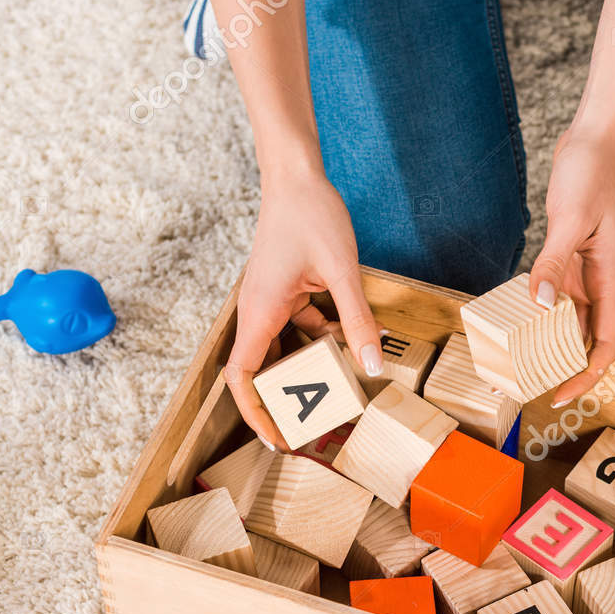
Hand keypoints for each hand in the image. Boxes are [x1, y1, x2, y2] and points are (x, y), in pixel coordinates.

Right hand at [224, 165, 382, 448]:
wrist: (297, 175)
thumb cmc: (311, 215)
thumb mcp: (342, 272)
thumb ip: (357, 320)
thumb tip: (372, 366)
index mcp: (259, 311)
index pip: (242, 377)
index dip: (255, 413)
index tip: (276, 438)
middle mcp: (258, 310)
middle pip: (262, 370)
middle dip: (286, 399)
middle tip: (316, 426)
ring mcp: (270, 301)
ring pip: (286, 348)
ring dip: (311, 367)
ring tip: (342, 389)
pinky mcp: (286, 291)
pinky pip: (300, 326)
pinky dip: (324, 335)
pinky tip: (355, 336)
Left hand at [528, 125, 614, 406]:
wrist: (595, 138)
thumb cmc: (593, 173)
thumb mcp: (571, 219)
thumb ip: (553, 262)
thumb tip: (540, 303)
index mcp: (609, 278)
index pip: (604, 343)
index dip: (586, 375)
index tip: (561, 395)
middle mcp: (598, 281)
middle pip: (583, 339)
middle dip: (559, 366)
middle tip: (523, 386)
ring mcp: (581, 269)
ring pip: (565, 319)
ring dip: (544, 341)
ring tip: (513, 362)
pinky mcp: (565, 255)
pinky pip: (551, 293)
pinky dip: (534, 308)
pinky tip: (511, 318)